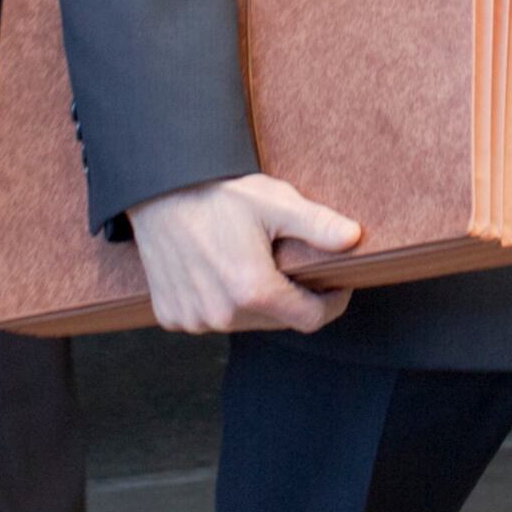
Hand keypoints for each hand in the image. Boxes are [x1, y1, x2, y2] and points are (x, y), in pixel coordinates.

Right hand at [126, 174, 367, 334]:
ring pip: (243, 322)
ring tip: (249, 262)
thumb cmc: (217, 193)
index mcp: (253, 291)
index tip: (334, 283)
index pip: (311, 319)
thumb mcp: (275, 202)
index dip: (330, 301)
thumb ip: (318, 225)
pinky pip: (208, 319)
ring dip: (253, 302)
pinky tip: (216, 271)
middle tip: (286, 262)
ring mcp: (193, 318)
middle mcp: (222, 314)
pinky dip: (218, 302)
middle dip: (290, 297)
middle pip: (277, 321)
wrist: (157, 188)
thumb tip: (354, 238)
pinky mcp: (172, 315)